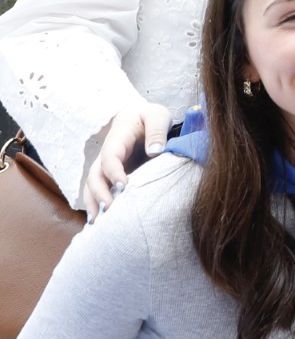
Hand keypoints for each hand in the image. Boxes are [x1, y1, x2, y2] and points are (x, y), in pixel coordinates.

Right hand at [84, 101, 172, 218]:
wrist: (140, 117)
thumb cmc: (149, 116)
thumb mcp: (157, 115)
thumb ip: (157, 130)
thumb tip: (155, 150)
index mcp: (117, 139)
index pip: (110, 157)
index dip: (114, 172)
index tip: (124, 186)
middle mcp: (107, 155)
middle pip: (95, 176)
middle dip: (99, 193)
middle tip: (110, 209)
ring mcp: (107, 167)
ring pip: (92, 186)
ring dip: (93, 204)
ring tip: (98, 223)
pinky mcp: (111, 176)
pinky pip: (100, 191)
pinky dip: (97, 205)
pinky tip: (101, 222)